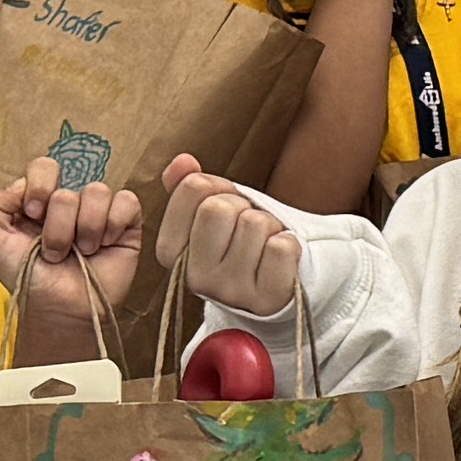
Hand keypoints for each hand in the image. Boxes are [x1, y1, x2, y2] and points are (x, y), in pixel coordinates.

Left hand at [0, 158, 152, 346]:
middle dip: (58, 223)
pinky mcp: (127, 224)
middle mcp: (70, 203)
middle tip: (53, 249)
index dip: (39, 187)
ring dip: (85, 228)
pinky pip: (126, 202)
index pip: (44, 167)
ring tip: (81, 253)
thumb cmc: (27, 276)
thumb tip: (19, 185)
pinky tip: (105, 245)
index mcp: (40, 200)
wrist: (59, 308)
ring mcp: (99, 212)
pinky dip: (113, 223)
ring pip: (97, 192)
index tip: (32, 215)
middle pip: (68, 187)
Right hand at [159, 161, 309, 326]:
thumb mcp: (211, 214)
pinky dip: (289, 243)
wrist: (278, 285)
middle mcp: (195, 278)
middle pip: (219, 207)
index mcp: (171, 252)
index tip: (227, 207)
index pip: (193, 188)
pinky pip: (281, 247)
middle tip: (249, 227)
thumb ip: (190, 187)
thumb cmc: (242, 243)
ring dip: (269, 225)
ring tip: (265, 244)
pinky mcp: (266, 299)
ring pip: (254, 224)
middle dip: (243, 206)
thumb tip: (183, 161)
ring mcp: (230, 292)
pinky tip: (282, 259)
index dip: (219, 187)